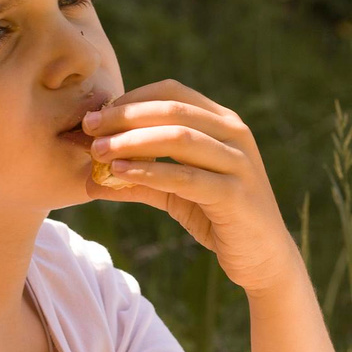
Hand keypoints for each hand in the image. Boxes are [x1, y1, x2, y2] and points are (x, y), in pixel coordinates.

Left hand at [84, 81, 301, 294]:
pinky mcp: (236, 194)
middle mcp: (235, 134)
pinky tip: (121, 172)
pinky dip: (150, 171)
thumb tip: (89, 178)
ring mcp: (238, 162)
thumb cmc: (218, 217)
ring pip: (179, 138)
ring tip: (98, 151)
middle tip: (88, 128)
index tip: (96, 116)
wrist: (263, 259)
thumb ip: (139, 178)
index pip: (171, 93)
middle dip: (124, 116)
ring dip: (132, 141)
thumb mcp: (174, 193)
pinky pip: (186, 176)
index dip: (130, 99)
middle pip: (171, 110)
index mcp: (222, 122)